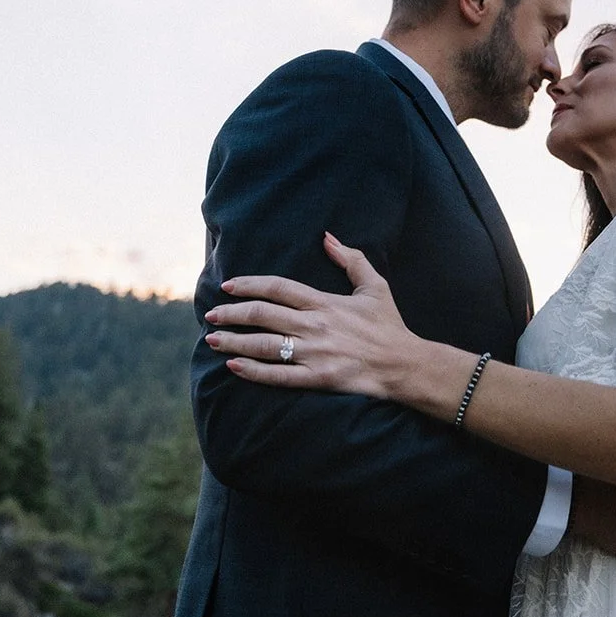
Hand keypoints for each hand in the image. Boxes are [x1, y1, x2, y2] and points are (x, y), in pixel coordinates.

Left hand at [206, 233, 422, 398]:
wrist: (405, 364)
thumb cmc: (389, 325)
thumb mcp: (375, 286)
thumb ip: (351, 259)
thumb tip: (328, 237)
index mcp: (324, 302)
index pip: (278, 288)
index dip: (249, 285)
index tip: (228, 286)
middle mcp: (315, 325)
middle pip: (263, 315)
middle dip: (232, 313)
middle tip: (211, 314)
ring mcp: (315, 353)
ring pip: (265, 345)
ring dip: (235, 341)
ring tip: (213, 339)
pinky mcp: (318, 378)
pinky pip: (279, 375)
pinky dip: (254, 371)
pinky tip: (234, 366)